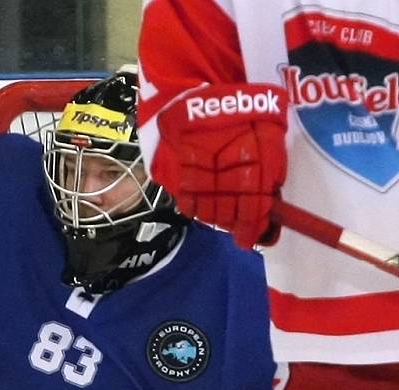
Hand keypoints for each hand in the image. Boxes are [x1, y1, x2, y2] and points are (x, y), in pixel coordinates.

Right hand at [156, 84, 288, 247]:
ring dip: (215, 218)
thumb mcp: (270, 129)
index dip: (252, 228)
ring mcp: (196, 173)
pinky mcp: (175, 172)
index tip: (251, 239)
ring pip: (206, 210)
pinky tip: (200, 207)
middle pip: (227, 212)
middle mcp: (222, 171)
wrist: (194, 90)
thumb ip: (273, 164)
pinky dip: (194, 208)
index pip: (252, 207)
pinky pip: (185, 200)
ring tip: (220, 218)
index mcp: (250, 161)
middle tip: (238, 230)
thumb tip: (272, 196)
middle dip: (233, 224)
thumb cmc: (239, 105)